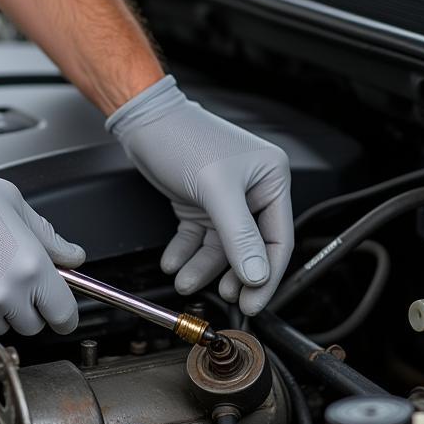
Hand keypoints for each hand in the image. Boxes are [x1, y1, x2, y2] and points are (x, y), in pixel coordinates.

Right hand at [0, 145, 84, 333]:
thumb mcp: (16, 205)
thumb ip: (49, 238)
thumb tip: (72, 257)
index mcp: (29, 267)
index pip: (63, 314)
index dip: (65, 315)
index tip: (62, 314)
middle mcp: (4, 294)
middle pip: (31, 326)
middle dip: (28, 308)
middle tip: (15, 281)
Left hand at [107, 77, 292, 315]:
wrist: (144, 121)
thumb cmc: (184, 137)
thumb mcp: (216, 189)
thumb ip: (238, 236)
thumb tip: (257, 274)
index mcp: (272, 179)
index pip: (278, 239)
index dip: (266, 275)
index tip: (253, 302)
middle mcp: (253, 190)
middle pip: (249, 248)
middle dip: (232, 275)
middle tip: (224, 298)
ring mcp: (225, 200)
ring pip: (220, 248)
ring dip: (203, 268)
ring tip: (185, 281)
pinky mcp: (200, 204)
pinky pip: (198, 239)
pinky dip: (186, 254)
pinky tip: (175, 264)